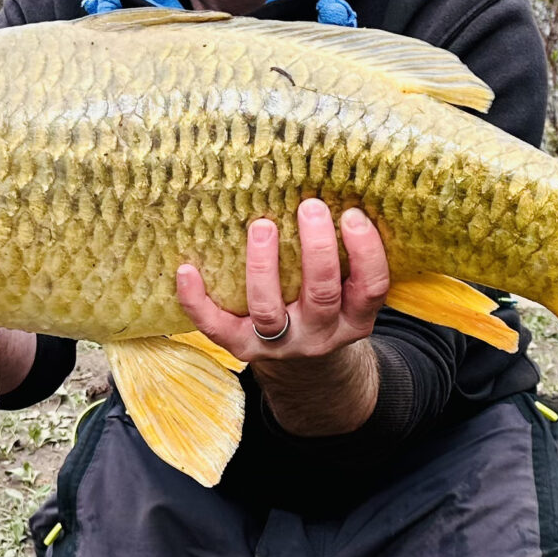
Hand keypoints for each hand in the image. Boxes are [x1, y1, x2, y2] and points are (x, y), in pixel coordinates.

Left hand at [175, 201, 389, 364]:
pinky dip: (198, 301)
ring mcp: (281, 345)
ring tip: (262, 227)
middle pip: (321, 295)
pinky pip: (217, 328)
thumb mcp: (349, 290)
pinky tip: (186, 270)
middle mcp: (321, 334)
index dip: (365, 252)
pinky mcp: (244, 348)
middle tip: (309, 206)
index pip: (370, 287)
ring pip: (269, 310)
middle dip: (316, 249)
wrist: (306, 372)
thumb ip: (346, 256)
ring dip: (263, 267)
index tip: (352, 215)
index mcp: (355, 318)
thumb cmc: (326, 305)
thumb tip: (336, 184)